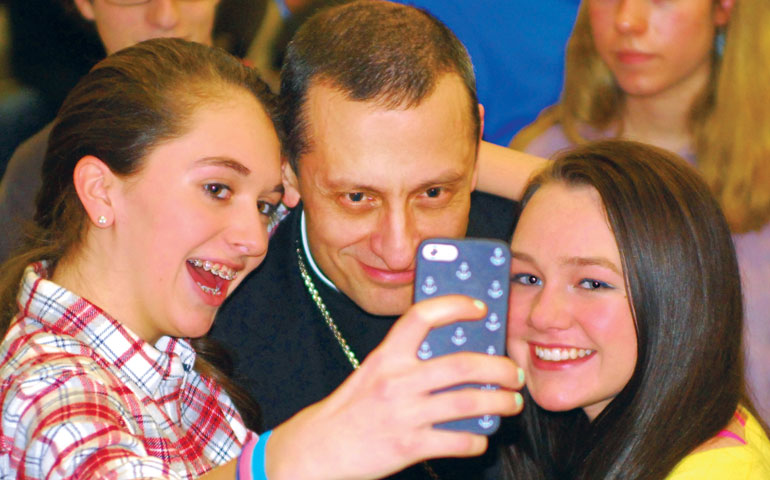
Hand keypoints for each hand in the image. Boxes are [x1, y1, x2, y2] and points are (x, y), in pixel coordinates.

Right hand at [266, 295, 524, 479]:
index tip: (481, 307)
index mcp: (386, 356)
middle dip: (498, 367)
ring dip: (499, 402)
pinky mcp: (409, 446)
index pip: (422, 316)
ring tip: (512, 402)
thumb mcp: (373, 373)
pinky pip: (457, 441)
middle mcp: (396, 381)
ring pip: (468, 403)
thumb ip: (406, 362)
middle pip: (461, 364)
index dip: (455, 306)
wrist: (318, 450)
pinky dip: (477, 439)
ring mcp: (403, 414)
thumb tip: (457, 354)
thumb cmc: (350, 410)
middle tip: (513, 372)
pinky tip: (480, 437)